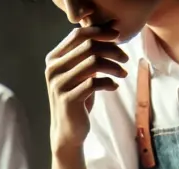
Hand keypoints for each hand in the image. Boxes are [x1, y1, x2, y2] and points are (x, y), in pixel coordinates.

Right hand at [46, 24, 128, 151]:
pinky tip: (114, 87)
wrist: (69, 130)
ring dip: (113, 66)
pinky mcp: (68, 99)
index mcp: (53, 59)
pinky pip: (95, 82)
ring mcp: (59, 84)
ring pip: (93, 62)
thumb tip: (112, 29)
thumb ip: (90, 54)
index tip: (117, 36)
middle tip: (125, 57)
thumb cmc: (78, 98)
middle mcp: (53, 69)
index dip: (100, 31)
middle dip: (111, 49)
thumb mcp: (82, 73)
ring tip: (123, 73)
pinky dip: (109, 82)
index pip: (78, 35)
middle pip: (88, 46)